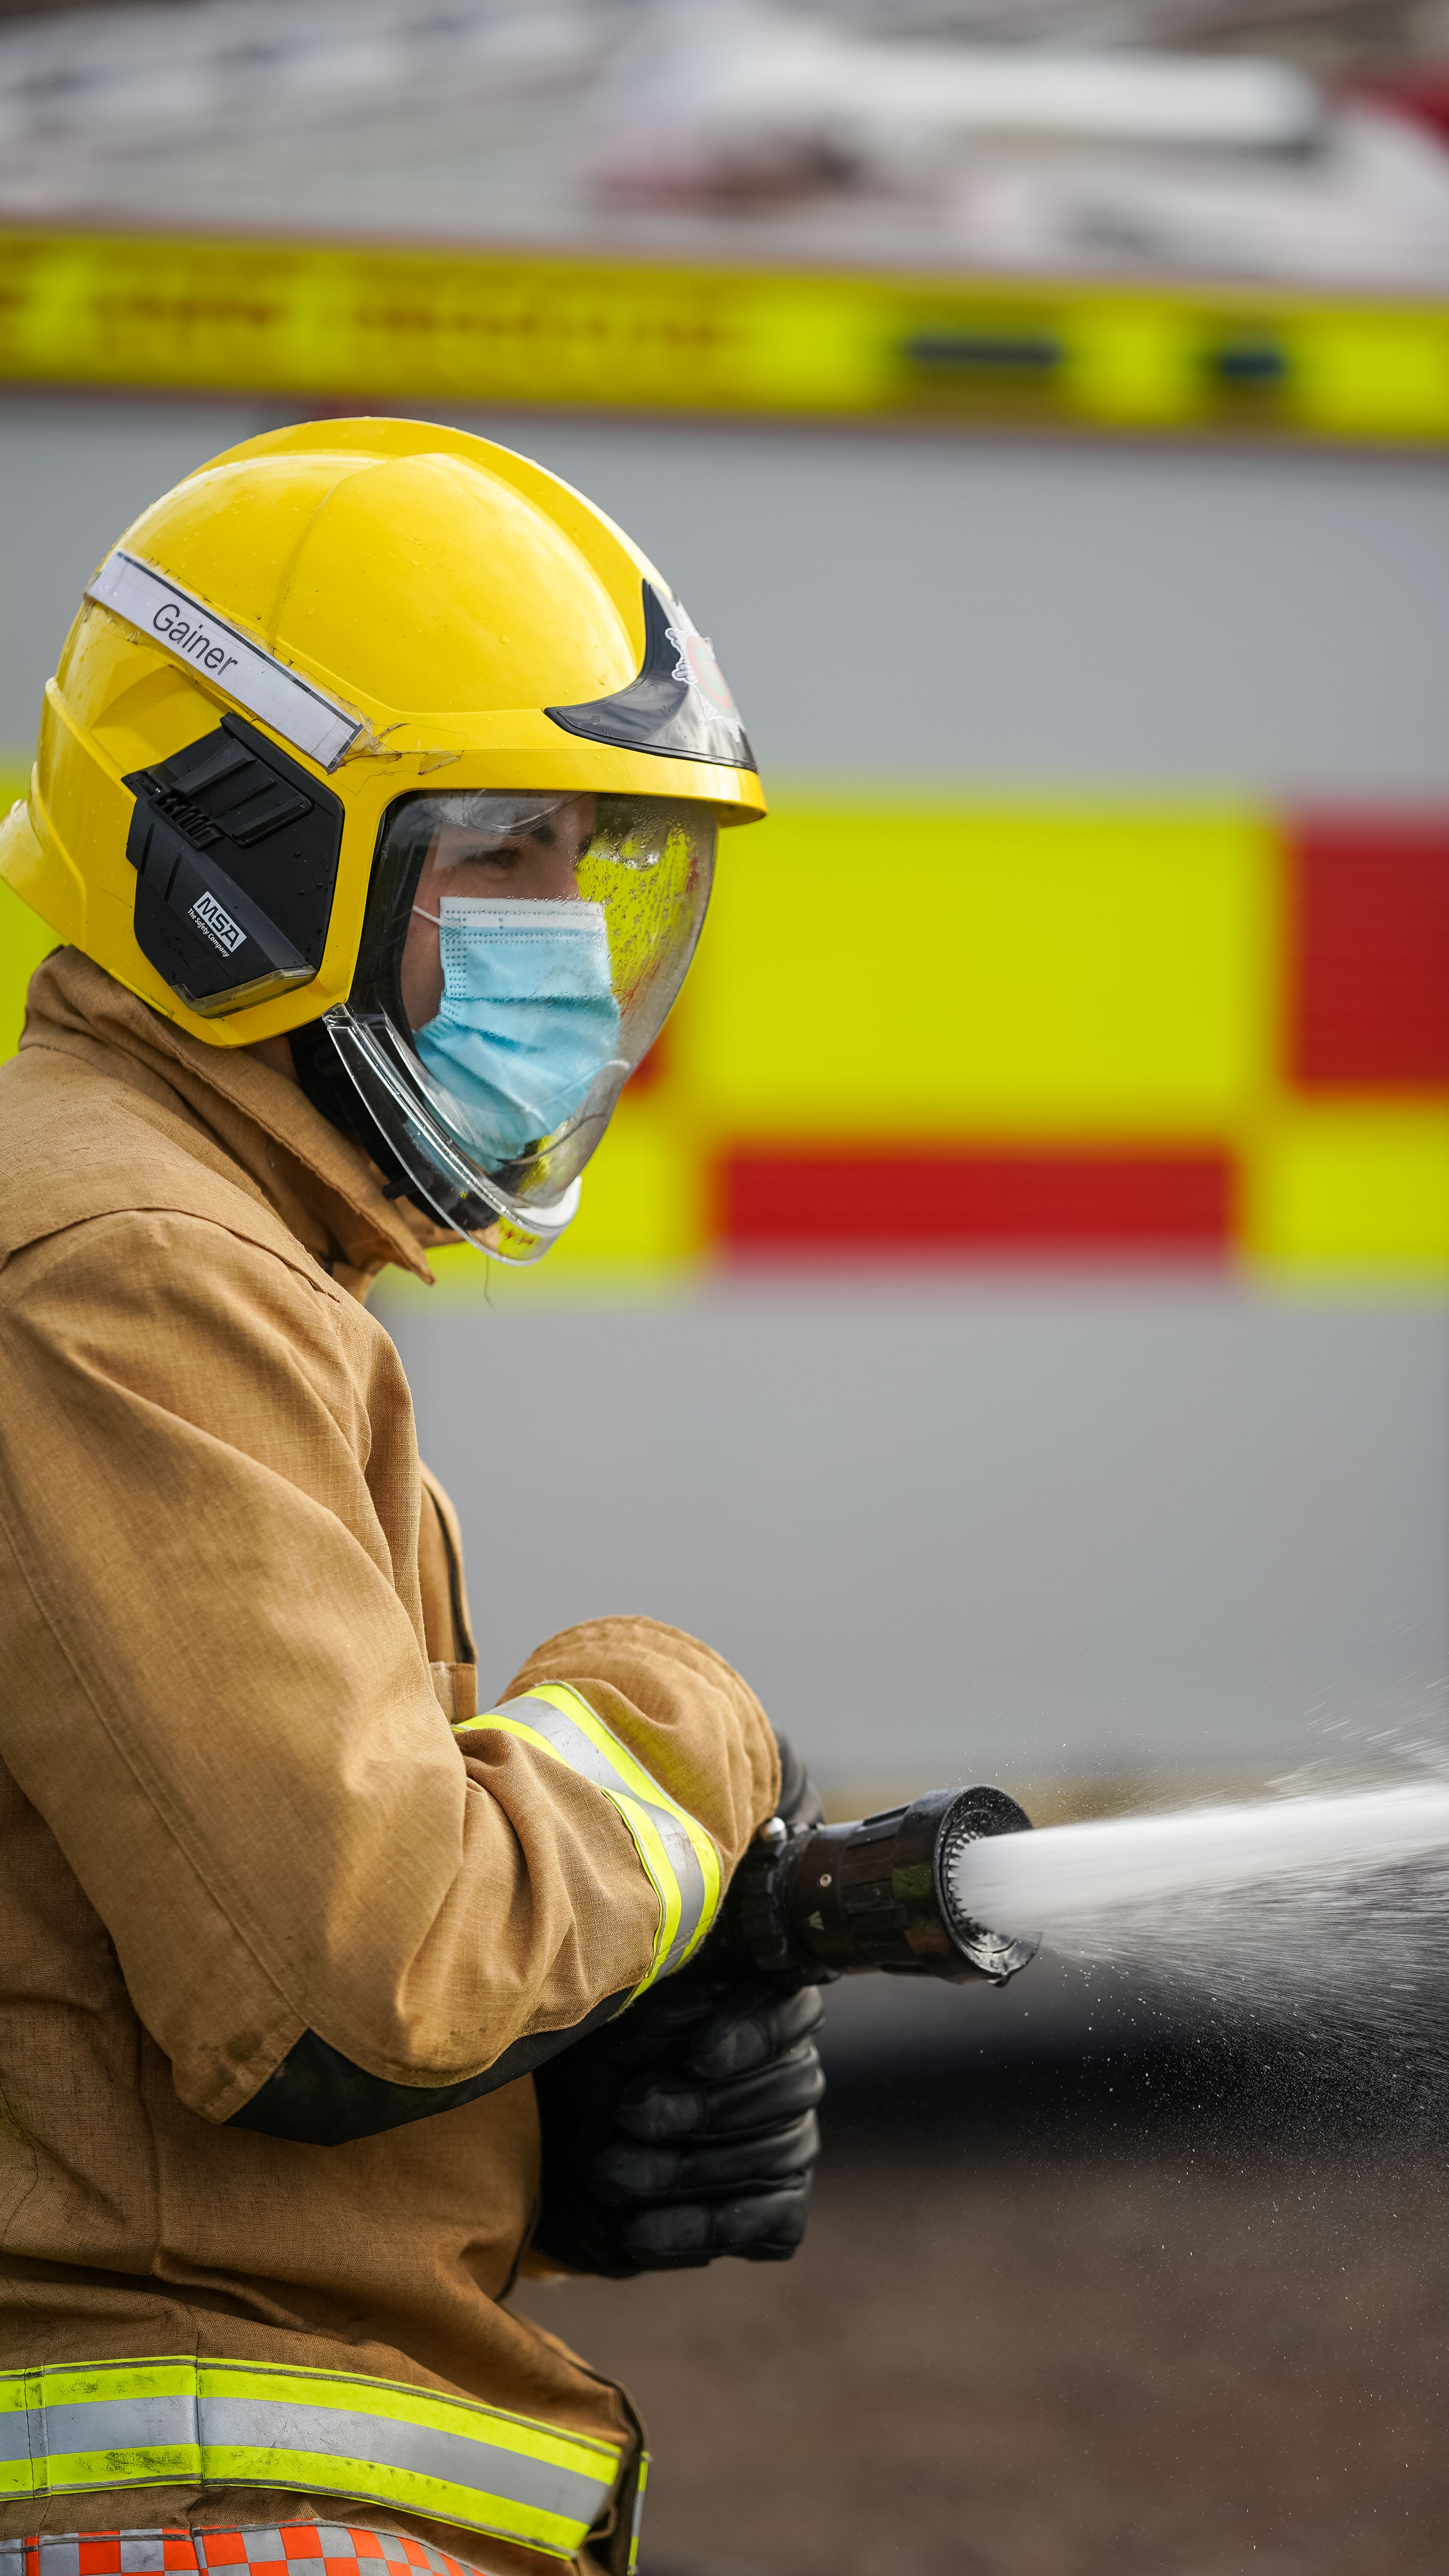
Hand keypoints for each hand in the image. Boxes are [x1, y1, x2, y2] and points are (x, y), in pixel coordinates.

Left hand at [531, 1968, 824, 2278]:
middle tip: (631, 2115)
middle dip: (701, 2108)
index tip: (698, 2058)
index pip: (791, 2012)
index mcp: (766, 2009)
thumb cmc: (606, 2068)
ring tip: (613, 2176)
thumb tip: (683, 2019)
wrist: (581, 2143)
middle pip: (784, 2087)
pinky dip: (699, 2229)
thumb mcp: (621, 2031)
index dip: (752, 2034)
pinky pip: (764, 2224)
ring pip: (768, 2156)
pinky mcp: (784, 2207)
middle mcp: (797, 2075)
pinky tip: (639, 2233)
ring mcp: (796, 2143)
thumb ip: (658, 2016)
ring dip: (683, 2170)